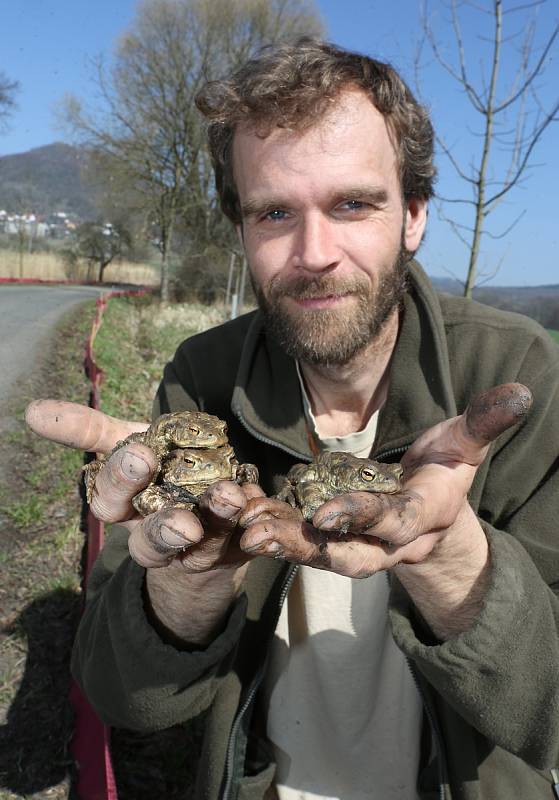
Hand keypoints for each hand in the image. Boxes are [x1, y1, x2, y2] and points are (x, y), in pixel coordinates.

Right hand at [25, 399, 261, 571]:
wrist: (201, 518)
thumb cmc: (157, 472)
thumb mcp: (122, 445)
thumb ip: (86, 430)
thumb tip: (31, 411)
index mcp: (128, 508)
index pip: (113, 499)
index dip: (123, 478)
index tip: (140, 452)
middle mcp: (156, 533)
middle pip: (150, 538)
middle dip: (162, 520)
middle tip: (184, 502)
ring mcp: (196, 548)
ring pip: (197, 548)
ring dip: (211, 521)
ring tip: (226, 498)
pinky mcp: (233, 549)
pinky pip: (243, 541)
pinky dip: (250, 521)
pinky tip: (258, 499)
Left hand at [238, 384, 531, 637]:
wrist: (431, 508)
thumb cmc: (444, 469)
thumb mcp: (464, 443)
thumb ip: (484, 423)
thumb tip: (520, 393)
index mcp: (423, 517)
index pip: (395, 522)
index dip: (366, 519)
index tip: (329, 513)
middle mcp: (390, 542)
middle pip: (351, 555)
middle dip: (309, 547)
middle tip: (263, 534)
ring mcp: (360, 546)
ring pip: (320, 554)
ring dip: (282, 543)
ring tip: (244, 531)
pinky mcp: (333, 540)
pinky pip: (303, 543)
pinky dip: (275, 533)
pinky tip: (242, 520)